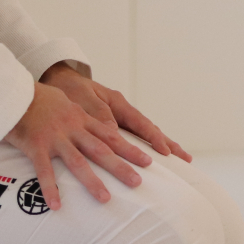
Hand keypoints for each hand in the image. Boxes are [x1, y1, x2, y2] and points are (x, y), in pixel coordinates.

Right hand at [4, 82, 152, 210]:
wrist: (12, 90)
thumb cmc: (36, 97)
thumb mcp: (65, 101)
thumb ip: (80, 115)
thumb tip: (96, 124)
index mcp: (80, 118)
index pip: (111, 135)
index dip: (130, 148)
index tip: (148, 160)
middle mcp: (72, 128)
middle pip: (101, 149)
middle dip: (121, 166)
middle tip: (138, 182)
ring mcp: (54, 137)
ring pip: (77, 161)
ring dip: (92, 181)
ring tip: (105, 199)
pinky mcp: (35, 145)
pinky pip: (44, 170)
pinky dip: (50, 188)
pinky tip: (56, 206)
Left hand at [39, 63, 191, 162]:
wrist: (57, 81)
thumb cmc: (69, 89)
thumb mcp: (82, 99)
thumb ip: (99, 114)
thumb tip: (116, 133)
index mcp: (118, 103)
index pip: (142, 124)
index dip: (155, 139)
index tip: (165, 153)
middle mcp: (121, 112)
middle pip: (150, 130)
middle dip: (168, 145)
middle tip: (186, 160)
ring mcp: (118, 119)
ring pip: (142, 136)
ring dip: (159, 149)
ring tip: (178, 162)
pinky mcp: (109, 127)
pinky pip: (130, 139)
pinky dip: (142, 149)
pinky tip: (150, 160)